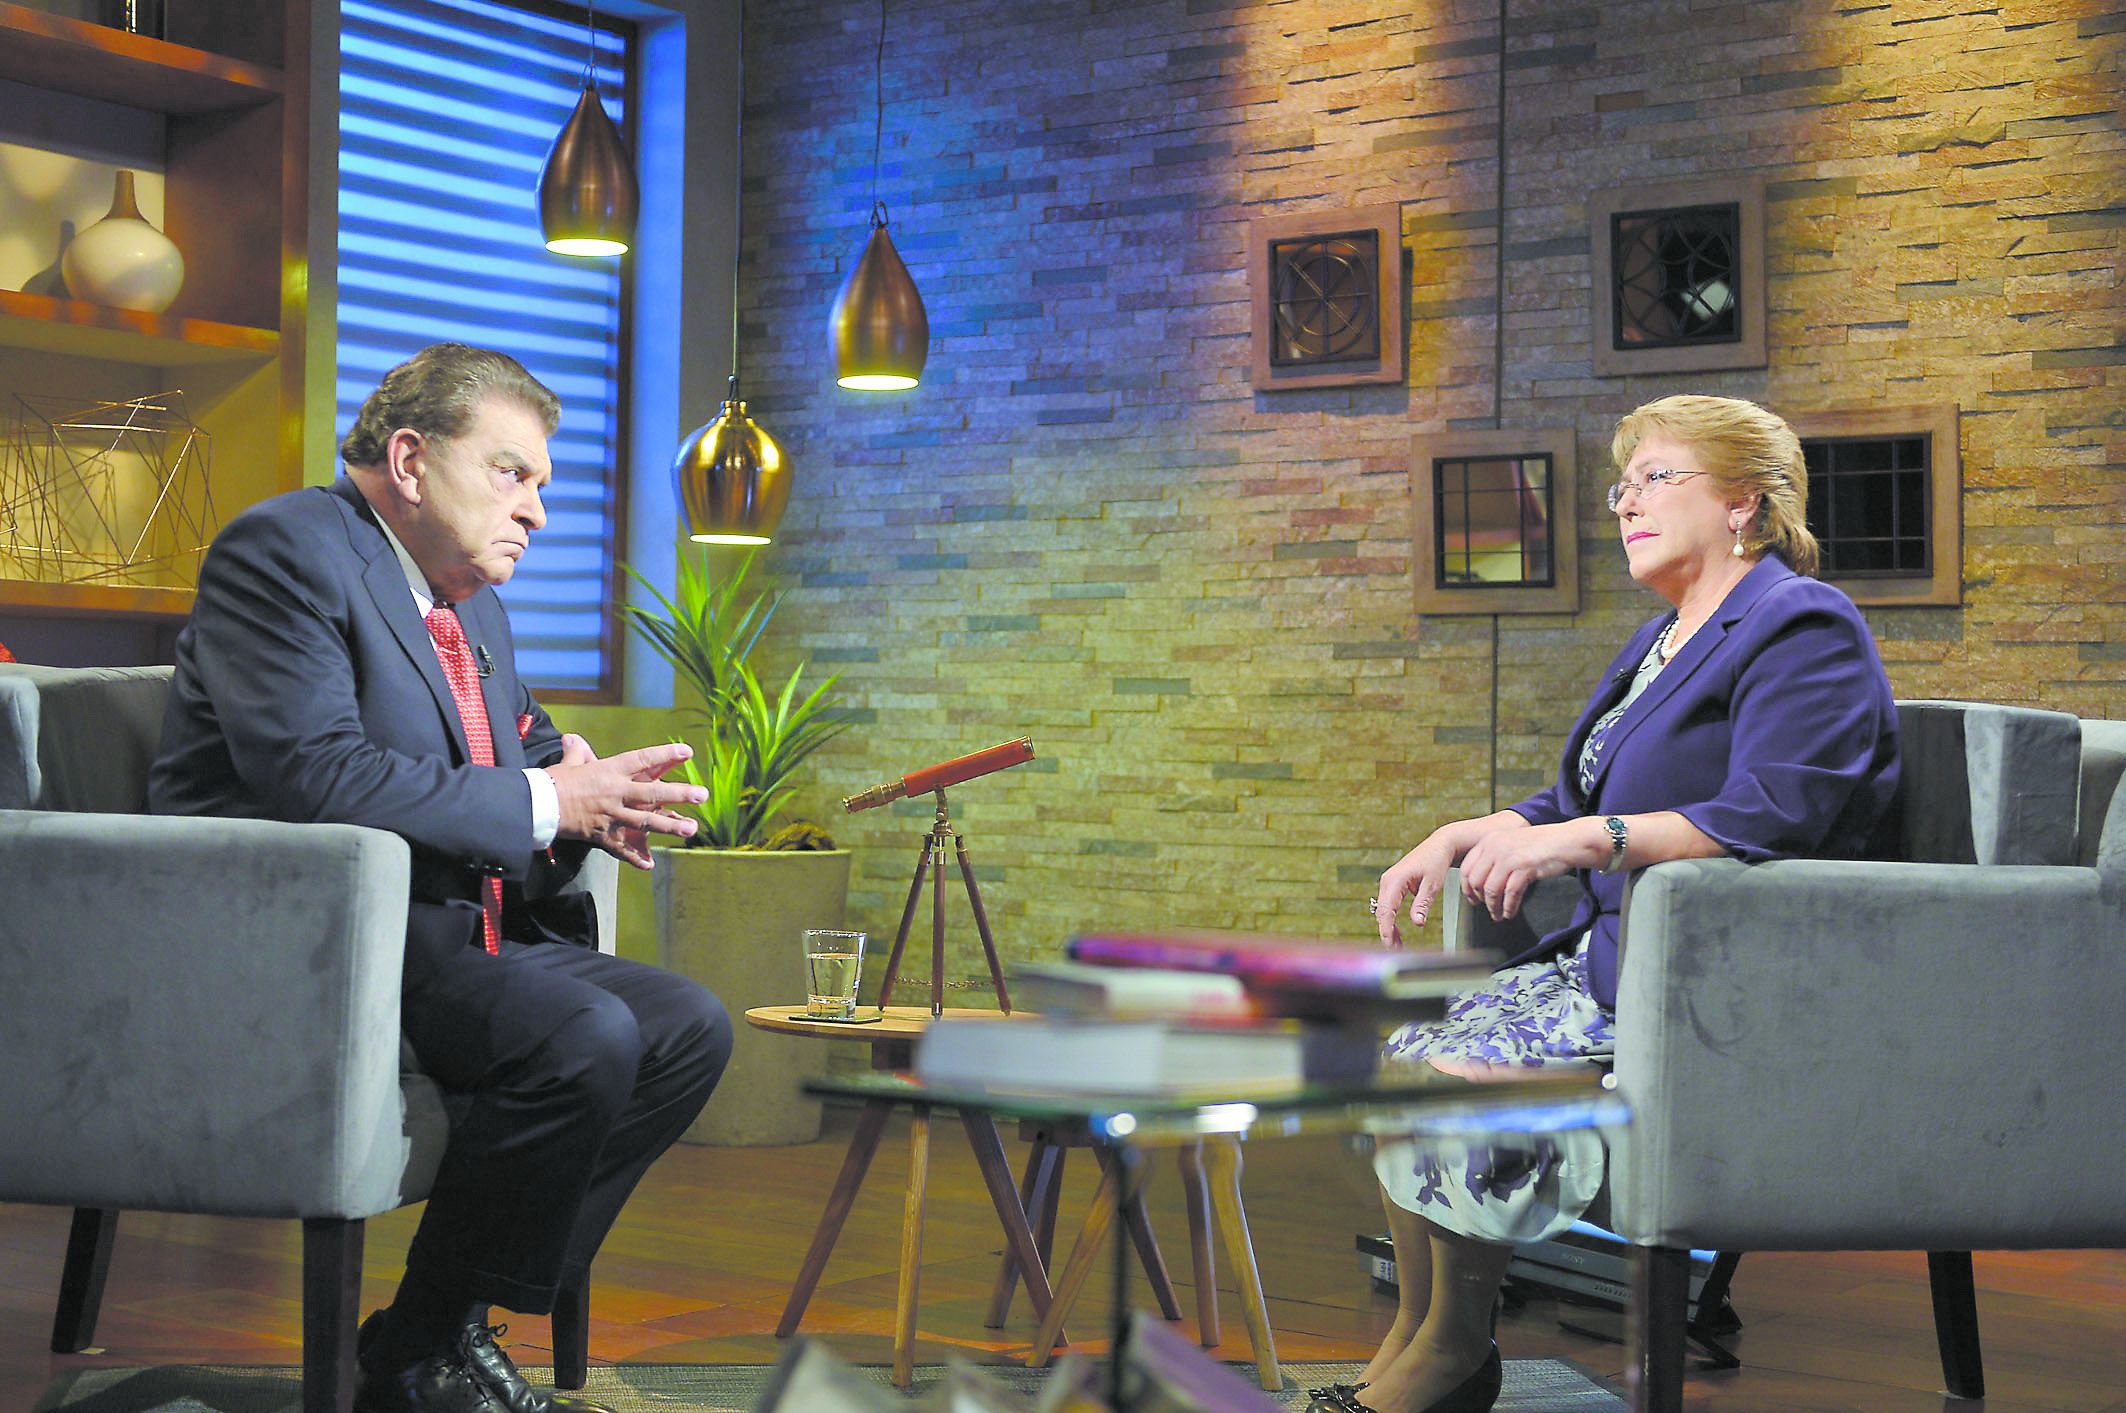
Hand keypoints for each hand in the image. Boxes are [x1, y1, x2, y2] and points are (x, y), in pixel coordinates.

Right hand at [546, 741, 705, 869]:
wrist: (536, 806)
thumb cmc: (553, 781)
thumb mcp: (569, 763)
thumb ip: (577, 751)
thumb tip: (572, 738)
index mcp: (609, 771)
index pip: (642, 760)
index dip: (665, 755)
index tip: (687, 752)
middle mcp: (615, 792)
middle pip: (652, 793)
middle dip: (679, 794)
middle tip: (702, 795)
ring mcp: (610, 815)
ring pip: (645, 822)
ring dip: (669, 827)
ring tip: (691, 830)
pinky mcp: (601, 835)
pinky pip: (621, 849)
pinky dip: (635, 858)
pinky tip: (650, 865)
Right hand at [1374, 810, 1535, 944]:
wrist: (1440, 845)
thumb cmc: (1436, 861)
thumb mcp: (1432, 884)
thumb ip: (1423, 904)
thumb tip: (1417, 923)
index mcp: (1394, 880)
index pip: (1386, 910)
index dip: (1387, 930)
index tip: (1390, 945)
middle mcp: (1387, 881)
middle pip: (1382, 912)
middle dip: (1387, 932)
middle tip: (1396, 950)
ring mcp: (1389, 883)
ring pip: (1384, 910)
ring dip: (1389, 928)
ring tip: (1397, 945)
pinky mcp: (1393, 885)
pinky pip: (1389, 906)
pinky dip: (1392, 920)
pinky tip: (1397, 932)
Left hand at [1457, 819, 1604, 920]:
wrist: (1565, 841)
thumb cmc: (1540, 844)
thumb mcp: (1510, 843)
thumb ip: (1494, 856)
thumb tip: (1481, 880)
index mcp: (1488, 841)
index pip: (1466, 868)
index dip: (1467, 888)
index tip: (1472, 899)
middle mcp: (1495, 847)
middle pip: (1475, 880)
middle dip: (1479, 899)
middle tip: (1486, 909)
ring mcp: (1508, 857)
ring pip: (1491, 889)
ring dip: (1493, 907)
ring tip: (1498, 915)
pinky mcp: (1524, 867)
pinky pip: (1510, 893)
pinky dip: (1509, 907)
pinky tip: (1510, 913)